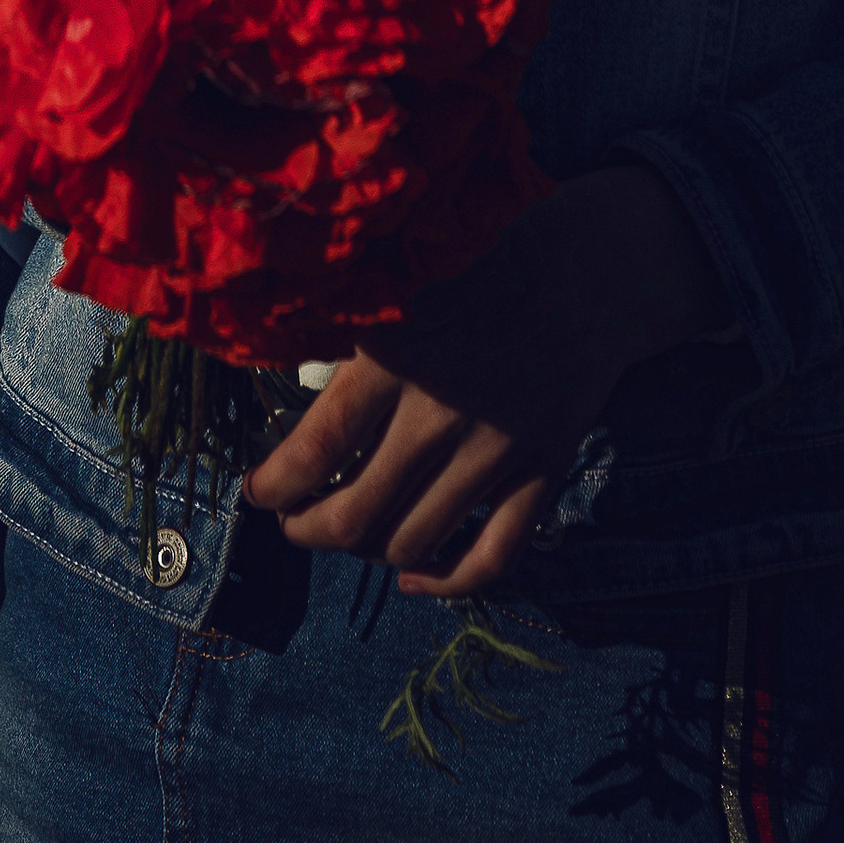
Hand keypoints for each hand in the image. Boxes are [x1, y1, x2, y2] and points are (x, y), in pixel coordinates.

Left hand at [246, 164, 734, 597]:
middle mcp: (442, 412)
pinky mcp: (542, 470)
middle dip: (308, 531)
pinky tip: (416, 576)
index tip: (256, 492)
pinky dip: (447, 582)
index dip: (274, 488)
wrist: (587, 267)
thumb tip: (276, 383)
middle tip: (293, 521)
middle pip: (355, 516)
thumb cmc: (476, 260)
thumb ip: (342, 335)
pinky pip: (492, 556)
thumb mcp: (396, 281)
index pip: (313, 453)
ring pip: (413, 543)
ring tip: (348, 533)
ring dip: (367, 553)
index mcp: (394, 357)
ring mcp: (497, 449)